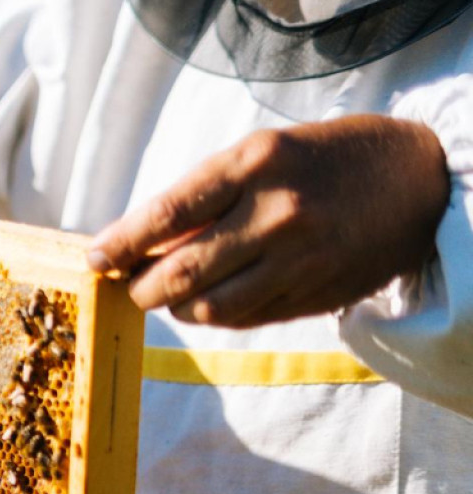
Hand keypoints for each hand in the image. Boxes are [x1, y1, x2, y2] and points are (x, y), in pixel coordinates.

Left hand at [87, 116, 450, 328]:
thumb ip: (206, 196)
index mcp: (255, 164)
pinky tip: (213, 300)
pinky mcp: (315, 294)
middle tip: (131, 285)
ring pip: (210, 309)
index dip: (121, 244)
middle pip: (180, 274)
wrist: (418, 180)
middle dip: (142, 288)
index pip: (167, 214)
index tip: (96, 259)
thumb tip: (140, 243)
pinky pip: (246, 319)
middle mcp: (276, 214)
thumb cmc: (323, 160)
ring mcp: (299, 259)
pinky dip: (217, 315)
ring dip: (177, 309)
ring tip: (170, 295)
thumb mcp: (264, 153)